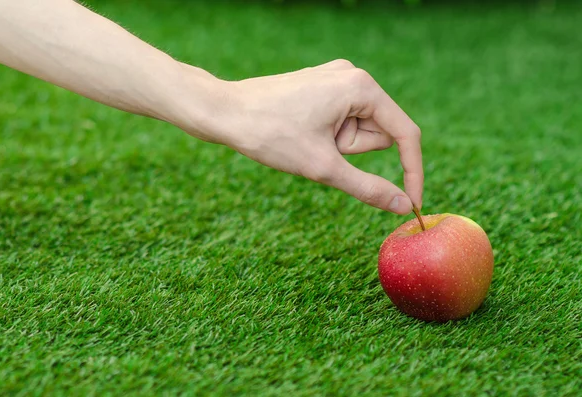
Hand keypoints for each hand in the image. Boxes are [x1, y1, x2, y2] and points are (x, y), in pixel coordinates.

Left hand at [210, 60, 422, 213]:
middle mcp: (353, 75)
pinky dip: (328, 136)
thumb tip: (401, 206)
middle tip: (318, 151)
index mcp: (361, 86)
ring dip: (338, 145)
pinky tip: (301, 132)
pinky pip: (341, 119)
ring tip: (306, 140)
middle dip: (352, 151)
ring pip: (358, 127)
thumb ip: (368, 187)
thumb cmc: (270, 134)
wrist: (224, 112)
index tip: (410, 203)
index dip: (412, 171)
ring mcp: (336, 78)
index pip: (405, 134)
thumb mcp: (323, 167)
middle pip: (379, 131)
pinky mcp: (322, 86)